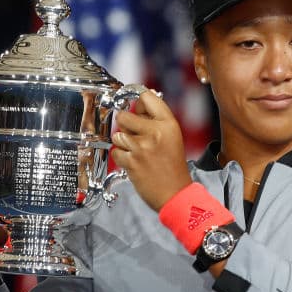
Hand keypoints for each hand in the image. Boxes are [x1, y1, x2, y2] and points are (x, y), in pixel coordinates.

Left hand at [110, 91, 192, 211]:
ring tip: (137, 152)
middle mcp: (155, 132)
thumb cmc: (173, 166)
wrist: (175, 194)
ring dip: (123, 144)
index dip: (136, 98)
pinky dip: (122, 158)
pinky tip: (134, 163)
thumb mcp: (172, 136)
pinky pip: (116, 152)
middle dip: (125, 125)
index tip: (130, 100)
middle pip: (124, 115)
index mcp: (168, 124)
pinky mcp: (131, 161)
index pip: (147, 97)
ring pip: (118, 135)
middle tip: (134, 135)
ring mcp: (142, 147)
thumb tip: (138, 102)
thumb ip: (156, 119)